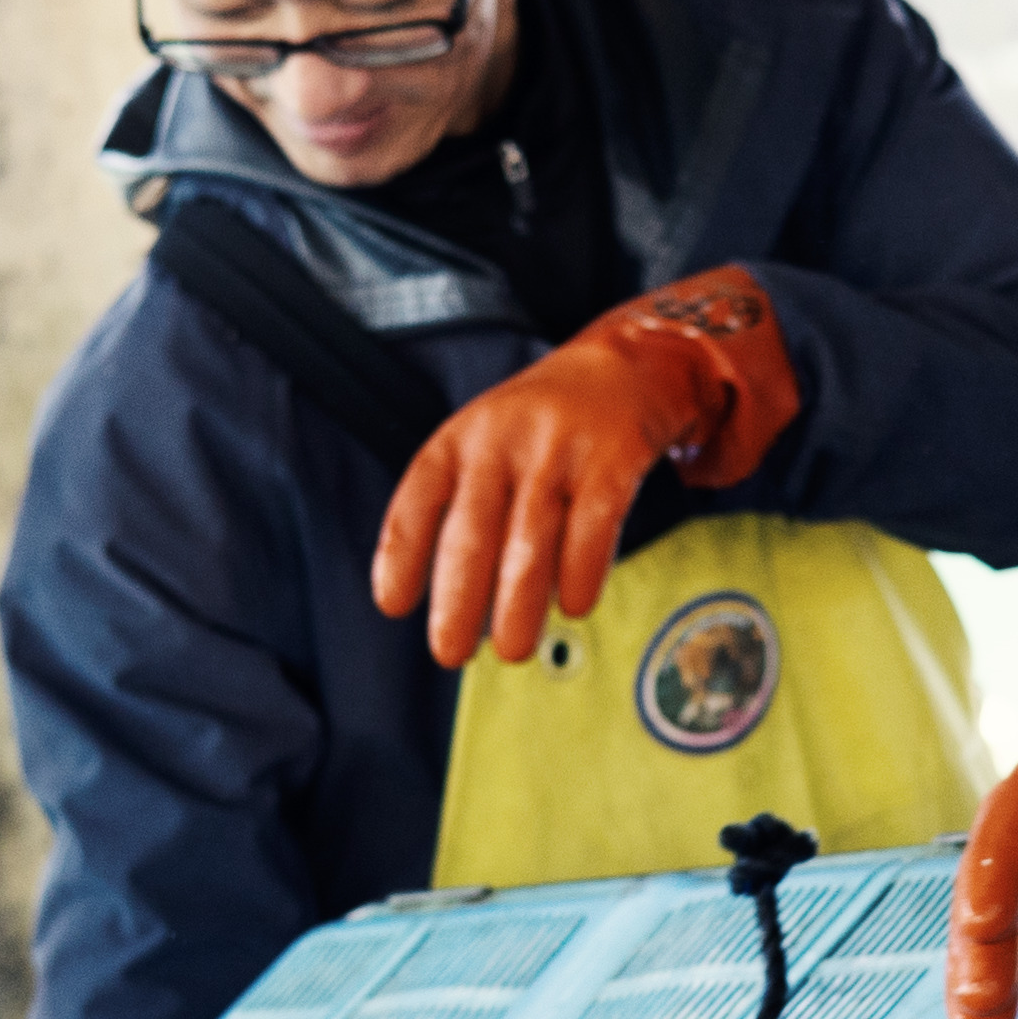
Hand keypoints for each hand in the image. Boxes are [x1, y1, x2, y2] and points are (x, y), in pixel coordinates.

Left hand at [371, 267, 801, 668]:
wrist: (624, 365)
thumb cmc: (542, 428)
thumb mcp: (486, 444)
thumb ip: (463, 508)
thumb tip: (451, 605)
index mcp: (460, 439)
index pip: (418, 500)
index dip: (400, 555)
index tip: (393, 605)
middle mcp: (502, 441)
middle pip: (472, 532)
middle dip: (458, 600)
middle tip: (450, 653)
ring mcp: (558, 450)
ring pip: (530, 540)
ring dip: (518, 604)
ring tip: (512, 650)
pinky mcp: (613, 461)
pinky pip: (594, 528)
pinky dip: (581, 574)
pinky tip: (574, 607)